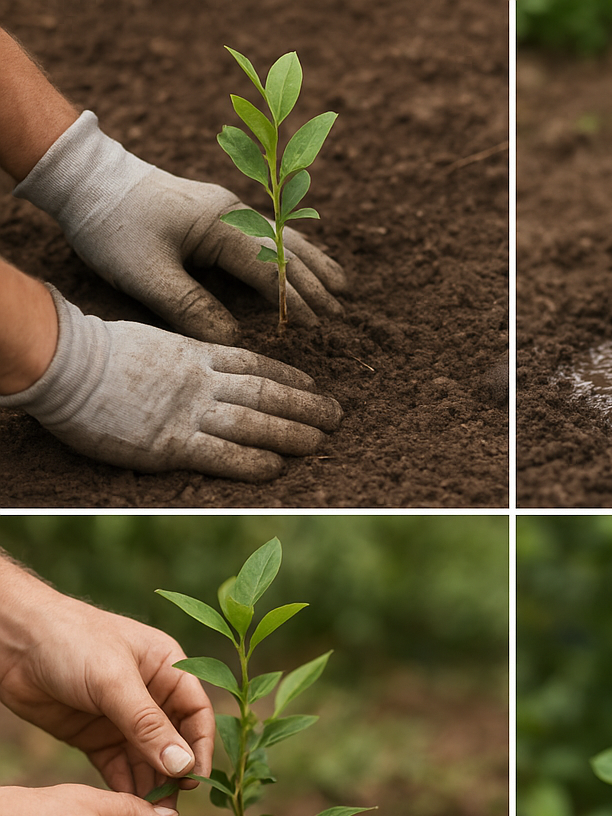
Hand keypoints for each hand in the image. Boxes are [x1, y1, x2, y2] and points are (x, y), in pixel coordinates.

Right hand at [0, 286, 341, 481]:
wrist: (64, 363)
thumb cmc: (100, 353)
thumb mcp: (157, 342)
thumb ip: (189, 357)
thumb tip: (210, 367)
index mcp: (198, 355)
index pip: (258, 366)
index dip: (292, 379)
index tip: (315, 388)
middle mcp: (203, 382)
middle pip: (268, 394)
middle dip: (307, 406)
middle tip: (337, 417)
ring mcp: (188, 412)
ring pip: (255, 422)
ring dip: (293, 433)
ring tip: (322, 443)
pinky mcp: (170, 443)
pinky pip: (222, 454)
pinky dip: (253, 461)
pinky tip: (277, 467)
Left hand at [0, 562, 213, 796]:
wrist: (13, 641)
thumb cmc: (72, 640)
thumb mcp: (113, 681)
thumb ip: (147, 725)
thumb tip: (182, 765)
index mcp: (169, 670)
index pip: (197, 712)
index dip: (201, 746)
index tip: (197, 779)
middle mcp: (152, 695)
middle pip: (175, 741)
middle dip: (176, 773)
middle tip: (173, 806)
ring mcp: (123, 718)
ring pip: (147, 759)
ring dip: (151, 785)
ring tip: (152, 814)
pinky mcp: (95, 736)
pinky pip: (118, 766)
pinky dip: (124, 786)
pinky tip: (128, 806)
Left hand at [12, 111, 344, 344]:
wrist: (84, 178)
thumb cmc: (112, 227)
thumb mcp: (146, 276)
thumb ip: (192, 309)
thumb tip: (233, 338)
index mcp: (221, 226)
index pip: (270, 268)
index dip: (295, 299)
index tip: (317, 324)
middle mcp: (232, 213)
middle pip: (287, 250)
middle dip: (316, 282)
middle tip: (340, 311)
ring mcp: (226, 210)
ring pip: (283, 238)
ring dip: (313, 263)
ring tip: (342, 284)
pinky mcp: (216, 213)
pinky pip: (267, 234)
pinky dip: (292, 251)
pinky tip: (303, 261)